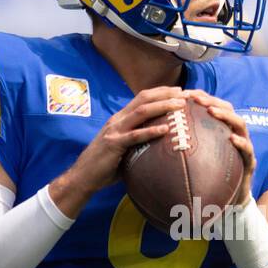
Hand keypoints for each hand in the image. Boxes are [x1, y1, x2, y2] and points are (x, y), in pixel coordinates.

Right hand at [50, 86, 182, 217]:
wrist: (83, 176)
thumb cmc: (105, 165)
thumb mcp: (124, 147)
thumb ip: (138, 141)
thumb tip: (160, 144)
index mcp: (121, 118)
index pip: (142, 98)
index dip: (161, 92)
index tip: (178, 91)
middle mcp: (118, 120)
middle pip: (144, 99)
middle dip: (165, 94)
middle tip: (184, 93)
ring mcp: (115, 130)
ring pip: (141, 112)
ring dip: (162, 106)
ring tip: (179, 105)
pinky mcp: (114, 144)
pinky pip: (135, 135)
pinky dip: (151, 131)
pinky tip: (165, 129)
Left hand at [183, 89, 254, 203]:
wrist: (230, 200)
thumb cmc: (211, 177)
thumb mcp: (197, 158)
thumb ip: (185, 145)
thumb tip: (158, 135)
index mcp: (222, 130)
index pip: (213, 106)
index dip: (201, 97)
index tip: (185, 93)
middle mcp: (235, 134)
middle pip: (228, 109)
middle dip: (213, 101)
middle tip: (197, 99)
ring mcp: (245, 146)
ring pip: (240, 124)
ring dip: (226, 116)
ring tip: (212, 111)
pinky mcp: (250, 162)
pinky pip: (248, 150)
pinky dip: (241, 143)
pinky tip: (231, 139)